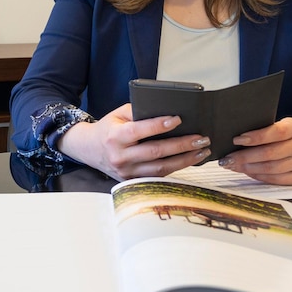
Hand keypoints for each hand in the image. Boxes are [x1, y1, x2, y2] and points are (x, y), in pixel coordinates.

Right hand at [58, 103, 210, 180]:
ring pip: (160, 168)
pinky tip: (190, 160)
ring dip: (185, 160)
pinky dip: (176, 168)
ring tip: (202, 150)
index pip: (140, 130)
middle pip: (155, 152)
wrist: (89, 149)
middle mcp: (121, 157)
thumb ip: (139, 111)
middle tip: (201, 138)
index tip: (178, 119)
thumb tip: (166, 110)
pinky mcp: (133, 181)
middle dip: (181, 145)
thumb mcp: (119, 114)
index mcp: (115, 137)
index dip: (159, 125)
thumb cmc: (109, 128)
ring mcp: (127, 172)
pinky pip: (158, 176)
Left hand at [218, 117, 291, 184]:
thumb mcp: (282, 126)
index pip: (276, 132)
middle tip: (228, 158)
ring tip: (233, 166)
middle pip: (270, 153)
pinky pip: (275, 179)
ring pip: (271, 168)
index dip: (256, 137)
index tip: (237, 139)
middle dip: (245, 156)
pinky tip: (247, 172)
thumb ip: (265, 130)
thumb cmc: (289, 136)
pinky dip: (258, 176)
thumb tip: (236, 140)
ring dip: (248, 168)